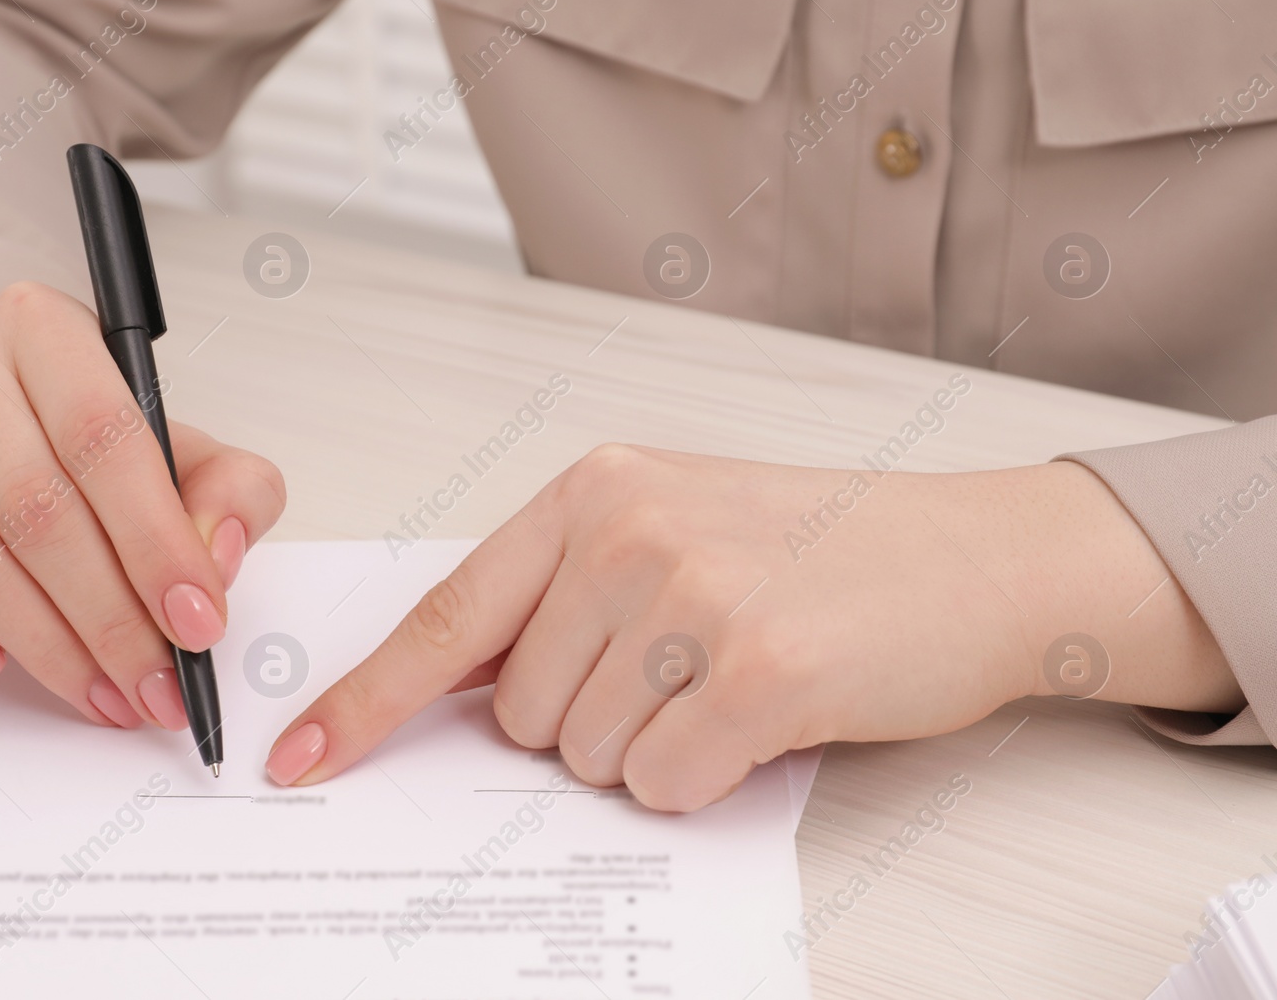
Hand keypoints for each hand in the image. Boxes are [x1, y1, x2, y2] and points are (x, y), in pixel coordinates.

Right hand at [0, 282, 285, 727]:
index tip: (197, 624)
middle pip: (37, 507)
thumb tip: (220, 554)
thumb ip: (230, 488)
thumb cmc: (83, 436)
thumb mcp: (177, 443)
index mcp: (45, 328)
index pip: (106, 438)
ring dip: (40, 643)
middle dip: (109, 619)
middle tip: (155, 686)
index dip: (157, 543)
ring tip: (100, 693)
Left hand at [265, 444, 1238, 809]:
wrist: (973, 557)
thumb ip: (565, 590)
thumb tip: (466, 692)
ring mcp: (693, 597)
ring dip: (655, 748)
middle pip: (526, 715)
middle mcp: (631, 532)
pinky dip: (706, 777)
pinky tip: (763, 715)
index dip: (370, 697)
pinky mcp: (759, 672)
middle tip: (681, 671)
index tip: (305, 756)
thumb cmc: (821, 550)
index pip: (450, 615)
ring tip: (731, 679)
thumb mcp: (674, 525)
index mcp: (594, 492)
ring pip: (592, 760)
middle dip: (592, 722)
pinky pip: (665, 785)